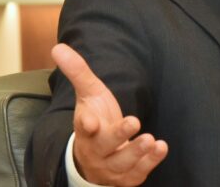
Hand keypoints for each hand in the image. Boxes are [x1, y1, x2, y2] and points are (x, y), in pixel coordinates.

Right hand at [52, 43, 168, 185]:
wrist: (95, 157)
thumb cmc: (95, 118)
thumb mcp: (89, 94)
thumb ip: (78, 72)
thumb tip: (58, 46)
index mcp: (85, 128)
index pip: (82, 127)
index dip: (86, 124)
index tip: (90, 121)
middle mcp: (95, 150)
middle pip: (104, 146)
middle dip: (118, 135)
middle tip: (134, 121)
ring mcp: (110, 166)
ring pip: (121, 163)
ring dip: (137, 152)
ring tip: (152, 140)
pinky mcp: (126, 177)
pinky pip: (137, 174)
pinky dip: (149, 163)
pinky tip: (161, 148)